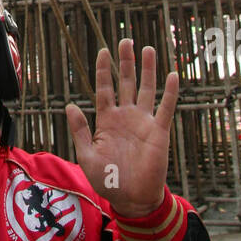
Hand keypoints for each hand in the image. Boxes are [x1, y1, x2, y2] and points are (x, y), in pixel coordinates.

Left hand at [65, 39, 178, 216]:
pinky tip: (171, 75)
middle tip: (125, 41)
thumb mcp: (87, 155)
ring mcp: (143, 122)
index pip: (105, 88)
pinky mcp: (159, 131)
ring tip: (147, 49)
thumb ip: (80, 130)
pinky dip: (169, 92)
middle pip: (126, 82)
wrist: (132, 199)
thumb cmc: (108, 180)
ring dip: (147, 70)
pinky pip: (165, 107)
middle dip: (125, 62)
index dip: (104, 70)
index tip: (103, 51)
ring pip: (146, 89)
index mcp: (107, 120)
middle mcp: (125, 116)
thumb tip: (69, 106)